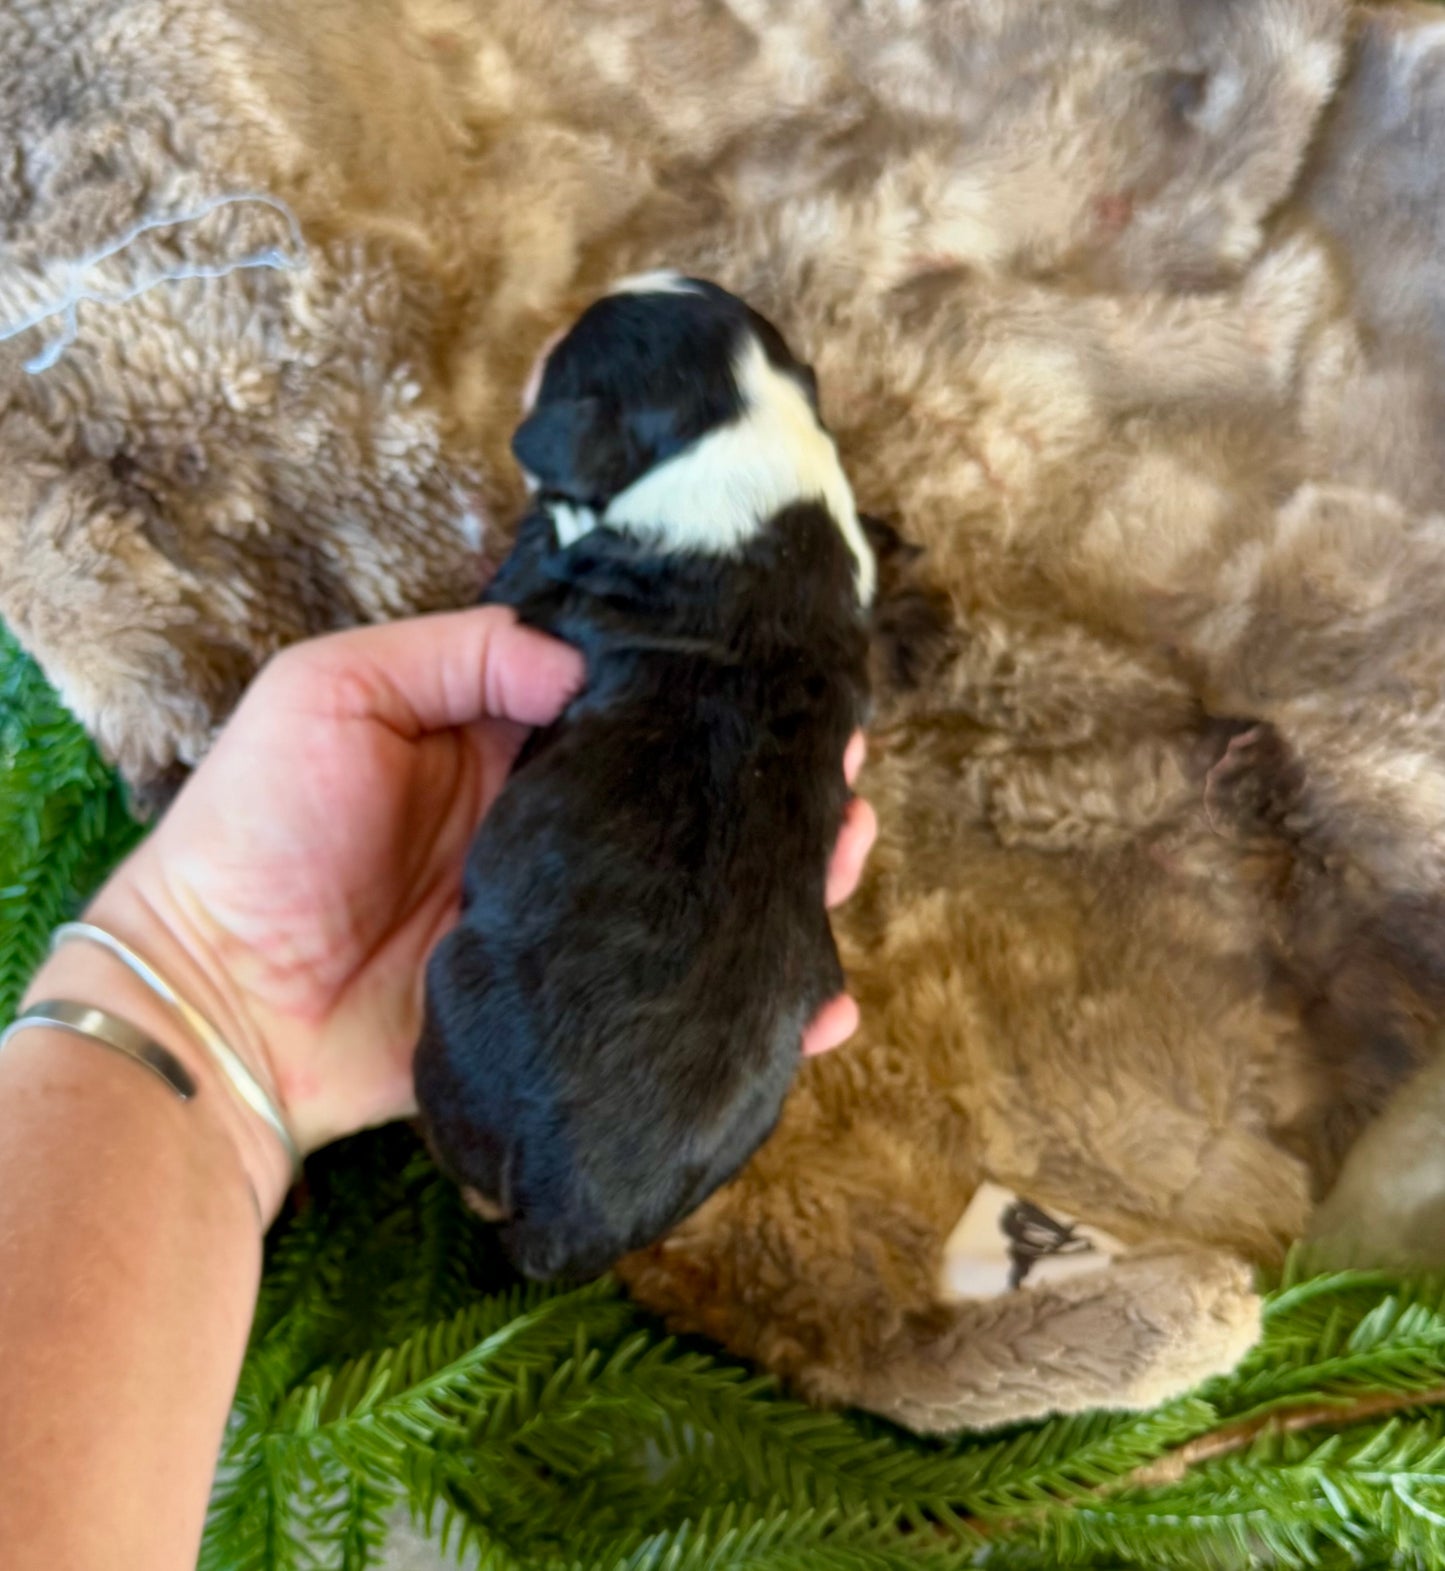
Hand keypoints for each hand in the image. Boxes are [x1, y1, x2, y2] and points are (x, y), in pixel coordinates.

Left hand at [76, 609, 874, 1216]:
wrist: (220, 1001)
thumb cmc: (262, 826)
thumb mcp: (337, 690)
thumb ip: (466, 656)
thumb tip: (591, 667)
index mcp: (512, 739)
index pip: (635, 703)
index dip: (710, 691)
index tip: (785, 682)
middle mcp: (561, 825)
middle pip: (687, 796)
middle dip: (771, 784)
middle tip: (841, 776)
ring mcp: (575, 920)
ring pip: (698, 892)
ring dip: (781, 880)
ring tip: (847, 859)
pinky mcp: (576, 1005)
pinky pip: (673, 997)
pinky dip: (753, 1008)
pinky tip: (819, 1007)